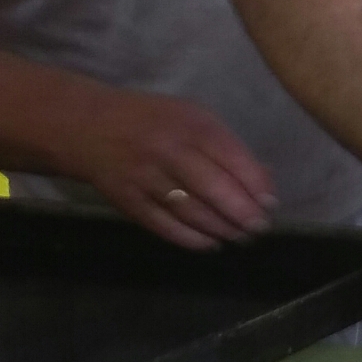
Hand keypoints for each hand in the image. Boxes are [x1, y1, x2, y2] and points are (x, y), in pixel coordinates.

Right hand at [69, 85, 277, 248]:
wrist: (90, 128)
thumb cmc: (154, 120)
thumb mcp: (193, 117)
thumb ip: (226, 145)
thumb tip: (263, 179)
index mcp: (191, 124)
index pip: (231, 157)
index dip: (253, 183)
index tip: (271, 203)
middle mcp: (170, 151)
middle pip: (212, 188)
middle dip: (241, 212)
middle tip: (259, 228)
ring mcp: (147, 178)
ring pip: (190, 210)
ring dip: (220, 228)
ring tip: (240, 237)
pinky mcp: (129, 202)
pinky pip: (163, 225)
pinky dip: (189, 238)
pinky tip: (210, 243)